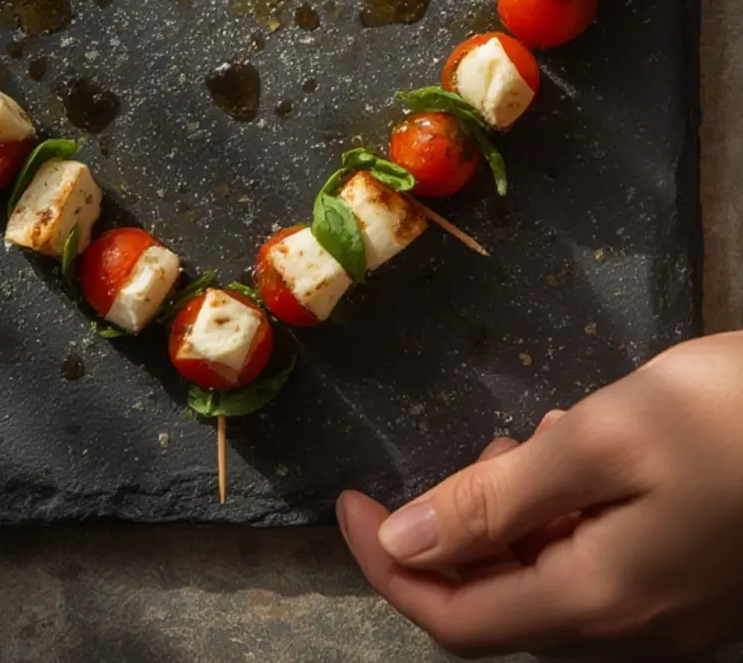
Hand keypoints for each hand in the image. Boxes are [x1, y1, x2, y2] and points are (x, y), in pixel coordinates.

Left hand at [337, 332, 742, 658]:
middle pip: (499, 607)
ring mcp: (670, 621)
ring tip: (537, 440)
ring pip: (547, 585)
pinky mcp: (694, 593)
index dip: (385, 565)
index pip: (455, 618)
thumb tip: (402, 542)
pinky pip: (595, 571)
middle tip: (488, 446)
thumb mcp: (600, 438)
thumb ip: (496, 499)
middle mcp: (631, 634)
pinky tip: (586, 455)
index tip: (345, 499)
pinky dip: (564, 520)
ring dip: (515, 520)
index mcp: (597, 602)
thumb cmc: (723, 418)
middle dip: (459, 533)